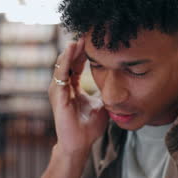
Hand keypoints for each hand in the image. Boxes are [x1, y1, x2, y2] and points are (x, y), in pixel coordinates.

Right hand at [48, 38, 108, 155]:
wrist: (80, 144)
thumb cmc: (89, 127)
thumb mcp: (102, 105)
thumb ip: (106, 93)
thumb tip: (119, 84)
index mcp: (72, 88)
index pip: (76, 65)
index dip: (84, 53)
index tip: (93, 41)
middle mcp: (63, 87)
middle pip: (69, 61)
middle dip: (77, 48)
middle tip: (87, 33)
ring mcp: (58, 91)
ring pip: (63, 64)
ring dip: (71, 50)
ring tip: (79, 37)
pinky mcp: (58, 96)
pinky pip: (61, 74)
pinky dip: (66, 61)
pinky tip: (72, 49)